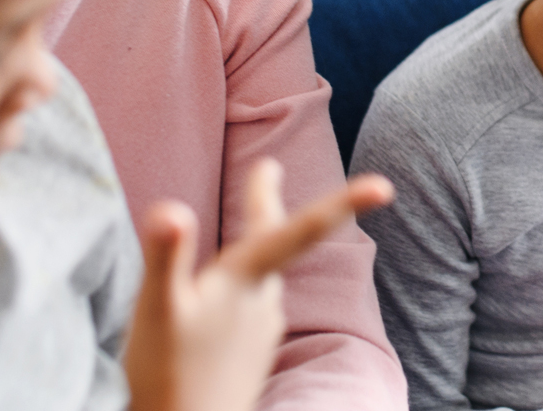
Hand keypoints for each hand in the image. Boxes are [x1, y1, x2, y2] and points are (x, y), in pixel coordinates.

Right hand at [124, 160, 394, 410]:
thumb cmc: (168, 374)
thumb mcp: (158, 311)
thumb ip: (167, 257)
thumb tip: (171, 210)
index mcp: (246, 281)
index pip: (302, 230)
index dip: (344, 203)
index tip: (384, 186)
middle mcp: (262, 301)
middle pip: (274, 239)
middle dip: (267, 200)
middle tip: (268, 168)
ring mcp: (259, 327)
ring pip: (265, 272)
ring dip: (261, 241)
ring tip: (257, 217)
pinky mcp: (249, 348)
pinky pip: (251, 302)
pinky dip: (245, 282)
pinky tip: (231, 291)